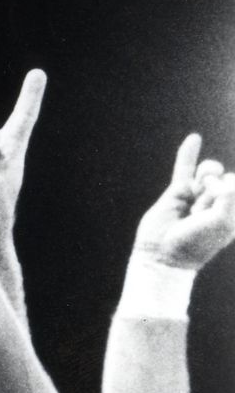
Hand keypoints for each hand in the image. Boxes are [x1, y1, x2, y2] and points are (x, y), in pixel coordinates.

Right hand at [133, 134, 234, 269]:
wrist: (164, 253)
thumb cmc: (196, 242)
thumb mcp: (223, 220)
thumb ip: (228, 194)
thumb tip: (212, 176)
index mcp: (234, 212)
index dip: (228, 190)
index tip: (217, 210)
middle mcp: (219, 201)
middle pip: (225, 177)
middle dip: (213, 190)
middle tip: (199, 214)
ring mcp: (198, 195)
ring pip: (208, 171)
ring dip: (203, 178)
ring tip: (194, 198)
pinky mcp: (177, 192)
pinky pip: (183, 168)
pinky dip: (188, 153)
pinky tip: (194, 139)